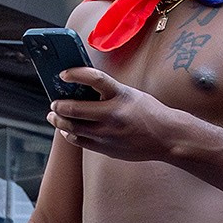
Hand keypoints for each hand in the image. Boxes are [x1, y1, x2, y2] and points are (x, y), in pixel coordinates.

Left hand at [47, 68, 184, 161]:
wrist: (168, 138)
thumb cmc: (151, 114)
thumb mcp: (133, 95)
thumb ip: (110, 93)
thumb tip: (82, 89)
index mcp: (122, 96)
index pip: (94, 79)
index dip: (75, 74)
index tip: (63, 74)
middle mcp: (114, 114)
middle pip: (73, 108)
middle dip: (58, 105)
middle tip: (55, 102)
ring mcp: (108, 133)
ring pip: (71, 127)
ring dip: (58, 120)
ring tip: (55, 115)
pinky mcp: (105, 148)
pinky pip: (78, 141)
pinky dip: (69, 134)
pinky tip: (68, 130)